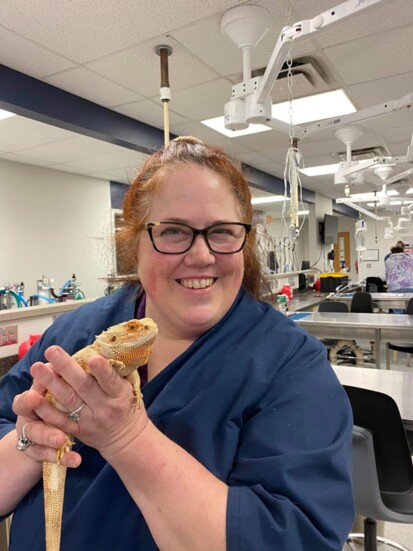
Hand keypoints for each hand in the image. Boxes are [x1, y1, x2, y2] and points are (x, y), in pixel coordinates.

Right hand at [12, 377, 79, 467]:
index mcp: (30, 401)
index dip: (28, 400)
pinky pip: (51, 457)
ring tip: (63, 443)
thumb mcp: (51, 387)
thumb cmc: (52, 397)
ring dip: (51, 442)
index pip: (24, 401)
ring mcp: (33, 438)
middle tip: (58, 433)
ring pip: (40, 443)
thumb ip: (54, 378)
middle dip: (44, 429)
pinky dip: (64, 458)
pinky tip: (76, 461)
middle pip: (33, 426)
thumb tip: (58, 363)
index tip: (35, 396)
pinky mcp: (40, 452)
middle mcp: (28, 420)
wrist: (44, 426)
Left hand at [29, 346, 148, 460]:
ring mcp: (89, 421)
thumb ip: (115, 372)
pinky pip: (59, 420)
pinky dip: (45, 409)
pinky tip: (33, 396)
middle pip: (84, 387)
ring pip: (68, 401)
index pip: (111, 381)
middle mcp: (104, 408)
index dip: (102, 370)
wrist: (126, 438)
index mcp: (119, 395)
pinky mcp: (77, 431)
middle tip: (51, 350)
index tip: (92, 358)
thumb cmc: (126, 404)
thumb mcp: (128, 387)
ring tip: (37, 367)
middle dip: (66, 367)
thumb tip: (100, 348)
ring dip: (51, 383)